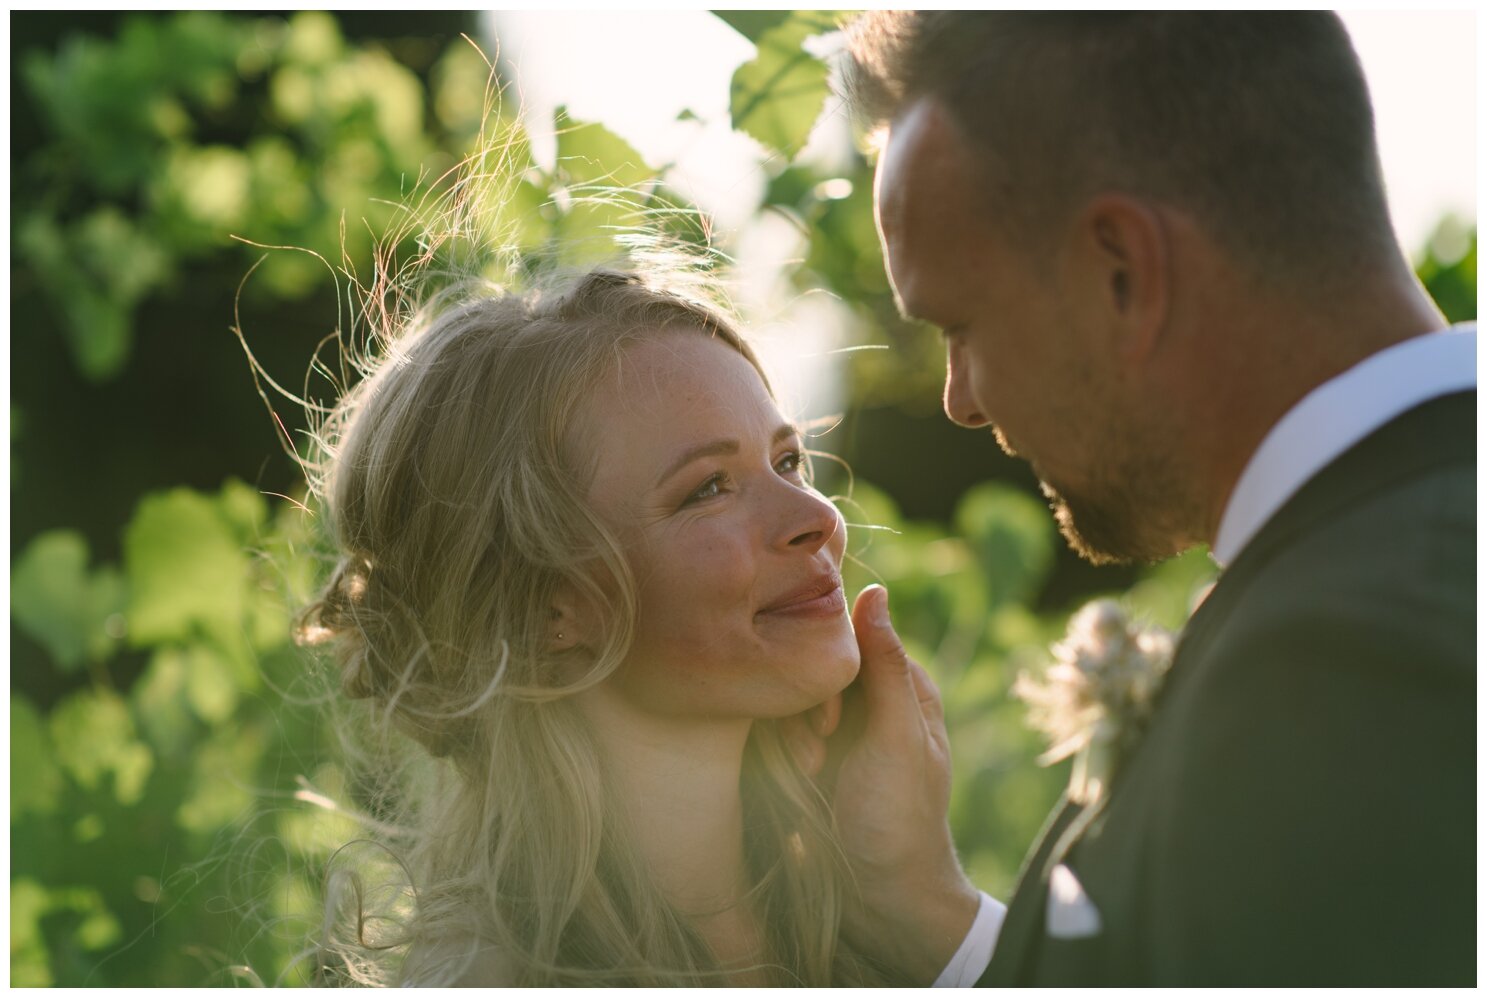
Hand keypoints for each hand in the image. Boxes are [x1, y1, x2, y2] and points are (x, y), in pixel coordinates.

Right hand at [788, 585, 979, 982]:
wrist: (881, 899)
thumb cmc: (899, 819)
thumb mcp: (895, 739)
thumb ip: (884, 666)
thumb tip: (874, 589)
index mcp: (903, 687)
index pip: (850, 638)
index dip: (829, 668)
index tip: (829, 717)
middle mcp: (870, 701)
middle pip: (813, 665)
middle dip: (806, 705)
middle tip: (817, 750)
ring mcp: (838, 731)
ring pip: (790, 696)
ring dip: (792, 734)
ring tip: (811, 772)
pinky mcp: (810, 757)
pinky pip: (778, 730)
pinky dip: (783, 754)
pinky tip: (800, 781)